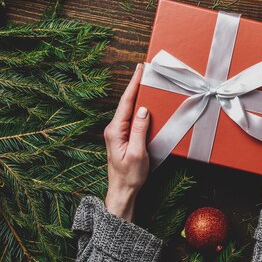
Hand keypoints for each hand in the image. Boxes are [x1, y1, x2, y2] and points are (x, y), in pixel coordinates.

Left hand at [103, 63, 149, 220]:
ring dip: (138, 96)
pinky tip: (146, 104)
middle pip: (127, 103)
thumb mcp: (138, 153)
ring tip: (147, 82)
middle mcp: (114, 129)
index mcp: (115, 131)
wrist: (122, 192)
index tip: (140, 69)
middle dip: (136, 85)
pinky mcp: (123, 138)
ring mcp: (117, 133)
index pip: (126, 102)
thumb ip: (139, 130)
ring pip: (129, 110)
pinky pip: (131, 119)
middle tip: (145, 70)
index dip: (133, 84)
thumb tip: (142, 109)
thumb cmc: (130, 176)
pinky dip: (139, 108)